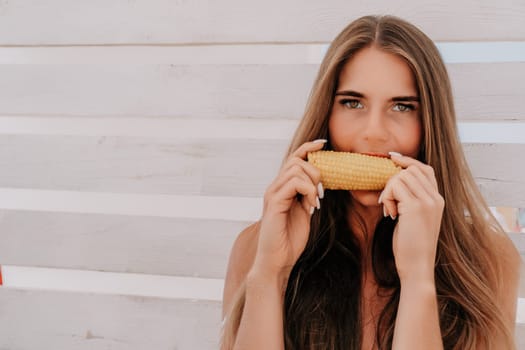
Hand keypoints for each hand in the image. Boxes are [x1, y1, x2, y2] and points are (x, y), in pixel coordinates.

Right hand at [251, 140, 324, 282]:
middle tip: (322, 192)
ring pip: (295, 169)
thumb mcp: (304, 213)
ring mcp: (272, 194)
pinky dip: (308, 190)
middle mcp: (274, 187)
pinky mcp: (273, 203)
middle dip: (315, 171)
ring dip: (312, 182)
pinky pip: (293, 183)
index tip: (323, 143)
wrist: (277, 261)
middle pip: (296, 160)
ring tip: (316, 202)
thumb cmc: (290, 240)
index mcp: (282, 188)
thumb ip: (309, 196)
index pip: (294, 158)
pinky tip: (312, 206)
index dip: (308, 147)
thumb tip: (320, 183)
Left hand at [379, 153, 443, 282]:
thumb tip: (394, 181)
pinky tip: (389, 214)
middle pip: (410, 170)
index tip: (391, 157)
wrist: (417, 267)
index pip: (425, 169)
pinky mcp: (416, 207)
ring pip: (401, 176)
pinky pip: (395, 186)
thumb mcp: (414, 218)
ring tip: (389, 210)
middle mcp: (436, 198)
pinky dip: (387, 197)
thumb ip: (411, 200)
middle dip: (392, 181)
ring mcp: (428, 202)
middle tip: (388, 202)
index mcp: (438, 200)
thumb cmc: (411, 246)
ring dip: (388, 191)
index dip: (408, 161)